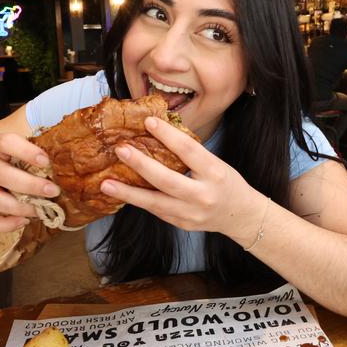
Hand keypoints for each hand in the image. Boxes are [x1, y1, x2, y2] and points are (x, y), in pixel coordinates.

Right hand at [0, 133, 60, 231]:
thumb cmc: (11, 161)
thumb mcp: (20, 152)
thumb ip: (38, 157)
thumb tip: (67, 168)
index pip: (6, 142)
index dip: (26, 151)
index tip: (46, 162)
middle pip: (1, 174)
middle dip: (30, 185)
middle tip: (53, 191)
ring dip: (20, 207)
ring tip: (40, 210)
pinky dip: (5, 225)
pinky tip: (23, 222)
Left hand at [99, 116, 264, 238]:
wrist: (240, 215)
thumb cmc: (226, 183)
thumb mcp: (216, 164)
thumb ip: (190, 154)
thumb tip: (158, 134)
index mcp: (215, 173)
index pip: (189, 151)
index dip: (168, 135)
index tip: (148, 122)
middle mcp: (203, 195)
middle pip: (167, 180)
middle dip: (141, 165)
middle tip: (121, 150)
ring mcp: (191, 213)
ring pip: (155, 202)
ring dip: (128, 192)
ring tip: (106, 183)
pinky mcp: (181, 224)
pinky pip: (156, 210)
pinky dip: (138, 201)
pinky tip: (121, 193)